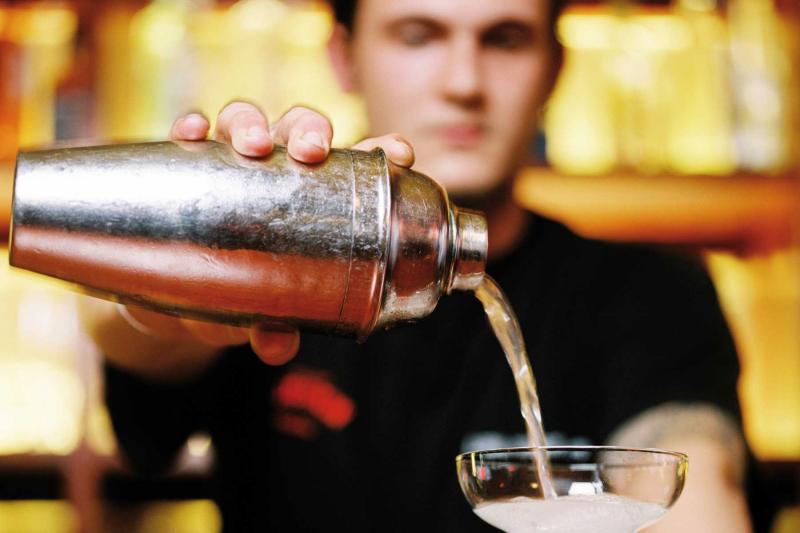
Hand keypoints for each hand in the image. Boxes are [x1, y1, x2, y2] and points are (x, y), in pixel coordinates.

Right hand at [119, 101, 414, 366]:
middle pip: (300, 128)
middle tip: (311, 151)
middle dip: (310, 130)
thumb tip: (278, 347)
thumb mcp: (262, 314)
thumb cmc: (245, 296)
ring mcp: (233, 163)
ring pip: (245, 121)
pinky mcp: (188, 166)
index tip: (399, 154)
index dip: (382, 150)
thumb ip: (274, 328)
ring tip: (253, 146)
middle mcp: (278, 168)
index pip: (357, 163)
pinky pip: (188, 137)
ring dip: (251, 124)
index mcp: (317, 194)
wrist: (183, 298)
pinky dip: (191, 128)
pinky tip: (193, 134)